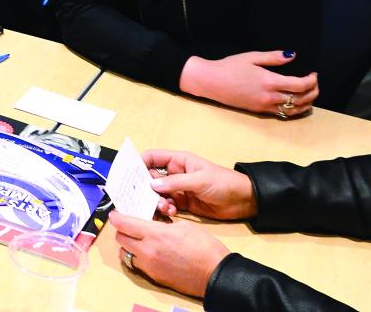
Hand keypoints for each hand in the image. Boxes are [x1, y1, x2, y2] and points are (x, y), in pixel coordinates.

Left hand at [110, 210, 229, 298]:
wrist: (215, 274)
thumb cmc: (204, 247)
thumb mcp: (184, 226)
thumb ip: (164, 224)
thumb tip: (154, 224)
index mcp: (155, 235)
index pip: (124, 224)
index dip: (116, 217)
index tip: (115, 214)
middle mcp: (147, 251)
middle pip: (121, 239)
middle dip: (122, 230)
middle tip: (129, 225)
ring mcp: (149, 266)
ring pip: (126, 254)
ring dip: (128, 245)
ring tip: (138, 240)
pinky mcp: (154, 277)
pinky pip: (137, 265)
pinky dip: (137, 257)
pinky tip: (148, 252)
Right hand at [141, 150, 255, 219]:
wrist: (242, 200)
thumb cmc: (223, 182)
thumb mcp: (199, 180)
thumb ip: (175, 182)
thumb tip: (151, 185)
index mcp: (178, 161)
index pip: (152, 157)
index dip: (138, 163)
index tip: (128, 175)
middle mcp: (174, 174)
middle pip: (150, 178)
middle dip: (145, 187)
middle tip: (141, 198)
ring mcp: (177, 189)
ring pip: (156, 194)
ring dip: (156, 201)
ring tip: (164, 207)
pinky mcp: (182, 204)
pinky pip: (166, 205)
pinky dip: (164, 209)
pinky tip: (171, 213)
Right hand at [180, 51, 318, 116]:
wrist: (212, 82)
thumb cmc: (230, 66)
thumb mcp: (252, 56)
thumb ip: (274, 57)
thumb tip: (292, 56)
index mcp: (269, 81)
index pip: (300, 85)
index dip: (311, 81)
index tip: (314, 74)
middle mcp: (269, 96)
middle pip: (300, 99)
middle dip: (313, 92)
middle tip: (315, 83)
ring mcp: (265, 106)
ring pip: (294, 110)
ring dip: (307, 103)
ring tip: (310, 94)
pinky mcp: (260, 111)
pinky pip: (283, 114)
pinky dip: (294, 110)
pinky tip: (297, 104)